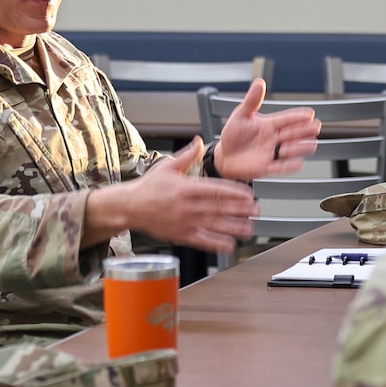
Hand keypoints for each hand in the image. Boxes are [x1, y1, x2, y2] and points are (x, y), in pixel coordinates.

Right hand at [88, 137, 258, 252]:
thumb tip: (198, 142)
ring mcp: (185, 222)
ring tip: (249, 228)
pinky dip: (216, 243)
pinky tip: (229, 245)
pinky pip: (201, 241)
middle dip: (240, 210)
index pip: (216, 190)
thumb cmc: (148, 187)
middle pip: (219, 208)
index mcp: (187, 188)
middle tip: (256, 211)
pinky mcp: (180, 235)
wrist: (129, 207)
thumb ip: (187, 156)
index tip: (249, 194)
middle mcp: (188, 206)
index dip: (235, 193)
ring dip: (233, 227)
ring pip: (214, 225)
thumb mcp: (167, 166)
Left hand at [212, 79, 319, 181]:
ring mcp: (271, 153)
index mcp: (268, 125)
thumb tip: (259, 82)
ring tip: (311, 144)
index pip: (286, 119)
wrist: (224, 156)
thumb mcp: (240, 115)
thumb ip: (252, 101)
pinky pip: (279, 167)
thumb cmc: (233, 135)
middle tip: (315, 127)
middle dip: (304, 130)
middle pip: (292, 133)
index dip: (297, 117)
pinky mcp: (266, 167)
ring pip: (289, 150)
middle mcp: (273, 138)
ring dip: (300, 147)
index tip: (309, 114)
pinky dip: (289, 166)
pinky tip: (298, 163)